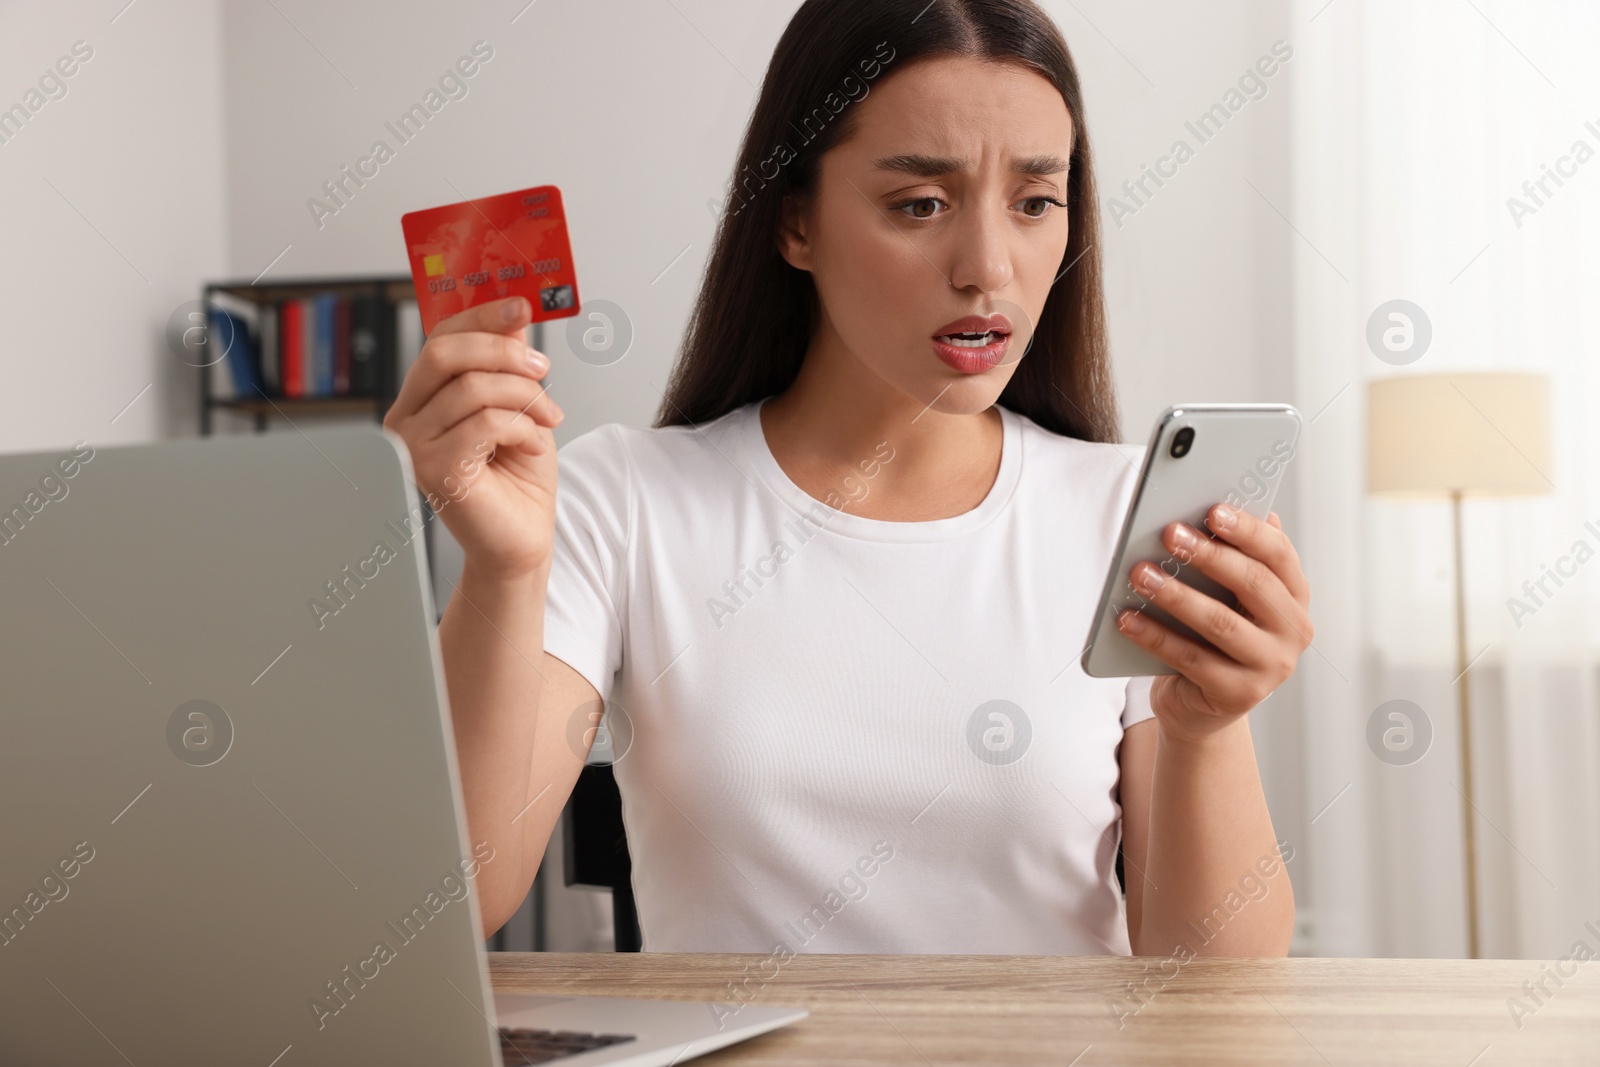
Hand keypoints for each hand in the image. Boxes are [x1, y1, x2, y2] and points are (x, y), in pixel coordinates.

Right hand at [382, 296, 563, 580]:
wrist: (521, 542)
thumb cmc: (516, 481)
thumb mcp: (519, 408)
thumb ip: (508, 365)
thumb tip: (514, 318)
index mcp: (421, 400)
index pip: (439, 339)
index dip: (481, 316)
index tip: (522, 305)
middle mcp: (406, 420)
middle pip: (444, 354)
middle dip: (503, 352)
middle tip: (542, 369)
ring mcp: (413, 447)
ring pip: (473, 388)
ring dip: (526, 398)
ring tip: (549, 419)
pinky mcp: (434, 471)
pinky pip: (485, 424)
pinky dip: (522, 429)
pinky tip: (534, 447)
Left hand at [1114, 505, 1313, 742]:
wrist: (1201, 707)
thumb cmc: (1212, 639)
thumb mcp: (1226, 599)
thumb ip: (1229, 559)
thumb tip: (1215, 510)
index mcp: (1294, 596)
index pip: (1279, 553)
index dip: (1247, 530)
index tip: (1212, 510)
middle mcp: (1293, 631)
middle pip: (1252, 583)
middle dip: (1207, 556)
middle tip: (1168, 534)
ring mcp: (1271, 667)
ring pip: (1220, 622)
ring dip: (1175, 595)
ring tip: (1139, 573)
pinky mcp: (1238, 694)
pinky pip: (1190, 660)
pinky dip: (1155, 637)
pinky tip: (1127, 618)